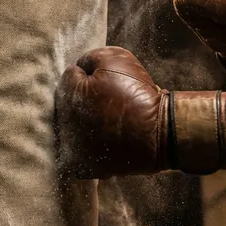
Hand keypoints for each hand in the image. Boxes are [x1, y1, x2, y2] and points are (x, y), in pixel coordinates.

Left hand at [55, 47, 225, 178]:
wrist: (161, 133)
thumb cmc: (138, 95)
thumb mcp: (116, 60)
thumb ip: (91, 58)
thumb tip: (80, 67)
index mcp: (68, 97)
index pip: (69, 77)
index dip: (90, 74)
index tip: (109, 81)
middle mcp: (64, 125)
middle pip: (68, 104)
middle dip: (85, 99)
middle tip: (110, 102)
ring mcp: (73, 148)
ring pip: (72, 129)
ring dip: (85, 123)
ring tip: (110, 121)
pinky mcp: (85, 166)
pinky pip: (79, 155)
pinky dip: (89, 147)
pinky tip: (104, 140)